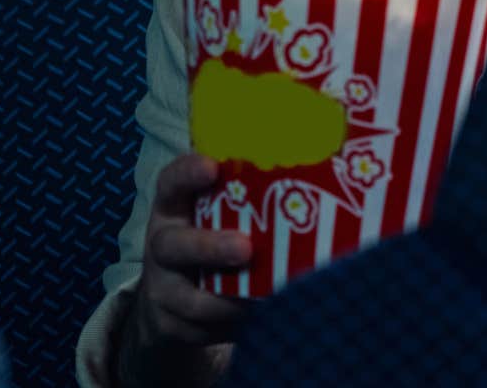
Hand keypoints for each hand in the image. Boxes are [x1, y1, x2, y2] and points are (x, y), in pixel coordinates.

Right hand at [118, 155, 250, 384]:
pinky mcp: (171, 324)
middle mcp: (163, 244)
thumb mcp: (217, 211)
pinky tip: (260, 318)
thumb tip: (323, 157)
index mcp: (174, 208)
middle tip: (246, 248)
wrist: (172, 295)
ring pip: (191, 299)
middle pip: (173, 245)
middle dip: (210, 248)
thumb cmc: (212, 235)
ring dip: (229, 300)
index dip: (187, 173)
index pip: (171, 183)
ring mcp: (163, 287)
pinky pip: (202, 330)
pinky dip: (234, 326)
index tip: (212, 167)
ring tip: (264, 296)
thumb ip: (248, 191)